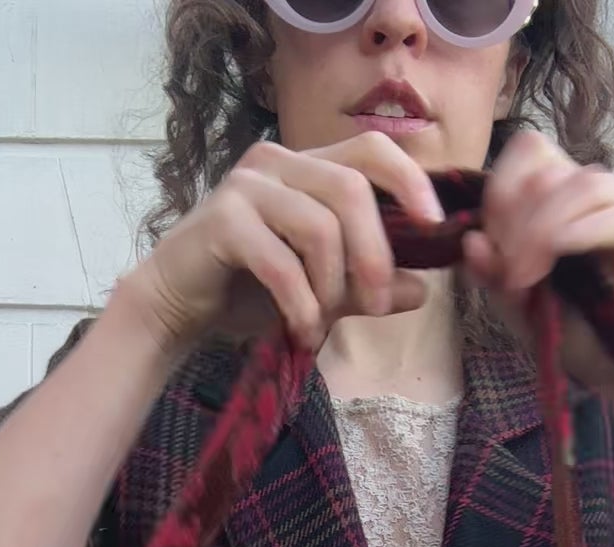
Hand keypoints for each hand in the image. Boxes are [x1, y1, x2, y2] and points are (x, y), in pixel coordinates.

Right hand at [123, 133, 444, 357]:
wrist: (179, 307)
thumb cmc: (250, 292)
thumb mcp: (322, 292)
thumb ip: (367, 288)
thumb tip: (423, 290)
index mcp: (309, 168)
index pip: (372, 149)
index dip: (410, 182)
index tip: (434, 226)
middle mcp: (279, 163)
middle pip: (352, 191)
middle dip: (375, 255)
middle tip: (377, 304)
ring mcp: (248, 186)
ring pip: (320, 228)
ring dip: (333, 287)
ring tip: (322, 323)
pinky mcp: (222, 219)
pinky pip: (282, 263)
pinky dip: (301, 305)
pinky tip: (301, 331)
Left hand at [464, 130, 613, 387]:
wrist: (608, 374)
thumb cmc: (564, 332)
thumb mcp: (511, 302)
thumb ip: (489, 271)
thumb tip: (471, 241)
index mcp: (560, 195)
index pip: (530, 149)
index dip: (502, 189)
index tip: (489, 245)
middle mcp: (594, 195)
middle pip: (550, 170)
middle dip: (517, 222)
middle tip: (508, 275)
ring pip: (583, 184)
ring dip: (544, 228)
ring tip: (529, 277)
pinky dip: (583, 230)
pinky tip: (562, 252)